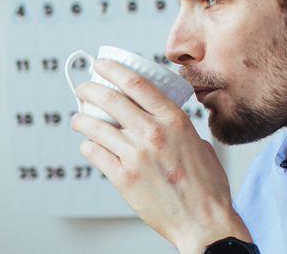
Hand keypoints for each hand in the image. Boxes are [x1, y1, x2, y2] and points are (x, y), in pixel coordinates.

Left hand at [70, 58, 250, 253]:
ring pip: (95, 126)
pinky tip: (91, 146)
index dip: (113, 69)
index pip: (136, 83)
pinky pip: (95, 153)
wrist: (204, 221)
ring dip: (81, 119)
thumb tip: (163, 122)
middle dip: (89, 89)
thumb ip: (179, 129)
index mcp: (174, 120)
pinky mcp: (123, 178)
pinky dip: (89, 147)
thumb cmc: (207, 187)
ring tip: (79, 119)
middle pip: (110, 99)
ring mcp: (136, 156)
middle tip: (83, 88)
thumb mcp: (199, 144)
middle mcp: (153, 133)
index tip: (101, 65)